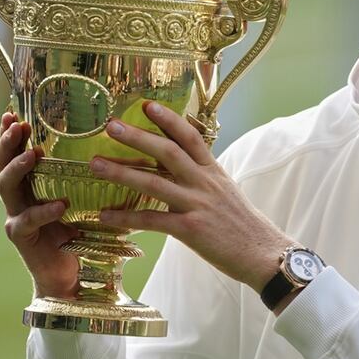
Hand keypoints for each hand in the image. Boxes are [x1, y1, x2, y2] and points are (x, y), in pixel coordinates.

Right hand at [0, 112, 79, 298]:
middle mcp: (18, 197)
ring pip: (6, 187)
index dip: (10, 133)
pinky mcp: (22, 238)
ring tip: (32, 155)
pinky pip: (27, 221)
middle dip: (7, 143)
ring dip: (18, 168)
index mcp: (31, 184)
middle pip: (1, 164)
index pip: (15, 152)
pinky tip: (59, 204)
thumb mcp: (85, 197)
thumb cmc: (82, 231)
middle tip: (17, 125)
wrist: (71, 275)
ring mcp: (16, 217)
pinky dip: (43, 211)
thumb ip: (89, 175)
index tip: (12, 111)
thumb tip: (120, 142)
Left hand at [92, 102, 293, 293]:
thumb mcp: (226, 192)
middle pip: (168, 152)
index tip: (147, 105)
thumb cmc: (243, 225)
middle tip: (111, 126)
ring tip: (95, 164)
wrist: (263, 254)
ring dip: (122, 172)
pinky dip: (125, 218)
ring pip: (154, 184)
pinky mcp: (190, 229)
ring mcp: (197, 205)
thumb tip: (182, 168)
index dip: (169, 119)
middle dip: (138, 137)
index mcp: (214, 172)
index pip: (190, 137)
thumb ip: (203, 179)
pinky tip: (104, 215)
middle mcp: (205, 183)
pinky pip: (152, 220)